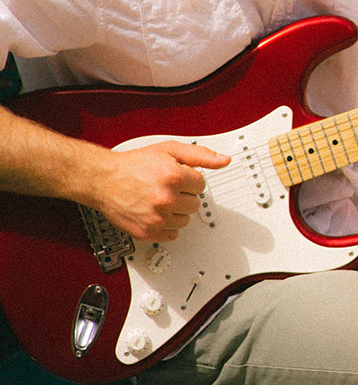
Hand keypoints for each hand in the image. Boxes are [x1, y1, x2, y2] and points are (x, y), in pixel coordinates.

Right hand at [93, 141, 230, 241]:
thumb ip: (200, 155)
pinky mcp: (149, 232)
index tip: (177, 177)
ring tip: (160, 199)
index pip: (201, 185)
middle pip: (195, 204)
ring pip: (185, 220)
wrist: (105, 180)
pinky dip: (167, 225)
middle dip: (184, 195)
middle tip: (167, 187)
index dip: (189, 179)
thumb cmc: (135, 165)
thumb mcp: (169, 150)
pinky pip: (173, 234)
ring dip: (176, 210)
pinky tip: (156, 212)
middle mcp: (166, 198)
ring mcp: (157, 218)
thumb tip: (224, 160)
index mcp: (173, 176)